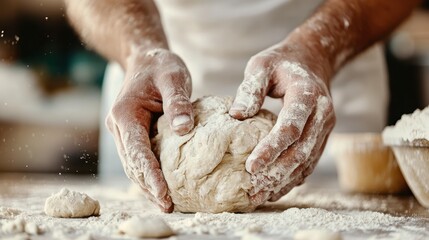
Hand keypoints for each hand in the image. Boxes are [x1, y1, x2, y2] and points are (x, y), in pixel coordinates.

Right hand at [106, 48, 193, 211]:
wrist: (145, 59)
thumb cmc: (159, 66)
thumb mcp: (172, 76)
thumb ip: (177, 101)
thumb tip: (184, 129)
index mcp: (125, 114)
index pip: (137, 151)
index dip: (151, 174)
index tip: (164, 193)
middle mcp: (120, 127)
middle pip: (132, 164)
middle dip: (149, 187)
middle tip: (169, 206)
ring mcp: (124, 133)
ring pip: (133, 166)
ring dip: (148, 186)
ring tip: (167, 203)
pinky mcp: (133, 136)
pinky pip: (139, 160)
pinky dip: (149, 175)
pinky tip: (163, 187)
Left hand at [229, 44, 335, 203]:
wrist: (313, 60)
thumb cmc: (281, 62)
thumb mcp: (262, 64)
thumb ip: (251, 88)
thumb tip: (237, 116)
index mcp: (307, 95)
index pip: (290, 129)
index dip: (271, 149)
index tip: (250, 167)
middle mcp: (322, 114)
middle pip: (300, 152)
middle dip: (275, 174)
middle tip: (251, 191)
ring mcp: (325, 128)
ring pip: (306, 163)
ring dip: (283, 182)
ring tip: (258, 198)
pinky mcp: (321, 137)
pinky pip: (308, 162)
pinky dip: (292, 179)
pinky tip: (273, 190)